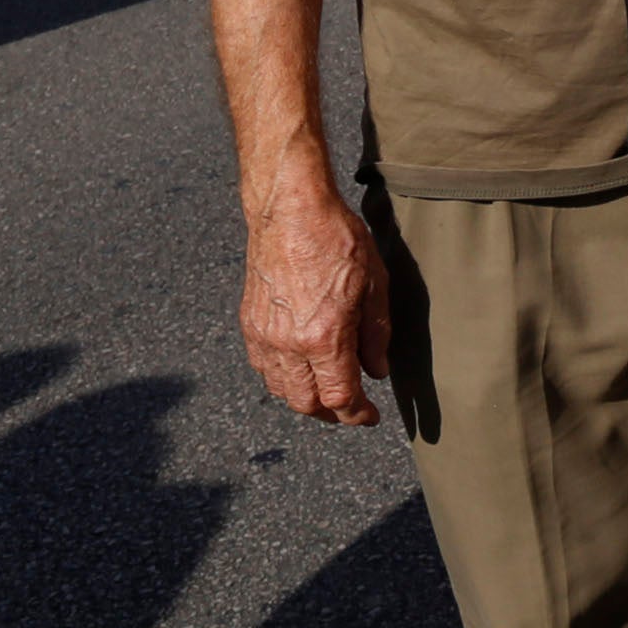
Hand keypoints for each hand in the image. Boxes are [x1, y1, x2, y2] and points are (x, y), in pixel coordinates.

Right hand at [240, 171, 388, 424]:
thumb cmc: (338, 239)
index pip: (340, 398)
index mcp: (324, 338)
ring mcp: (264, 336)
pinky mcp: (249, 324)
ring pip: (281, 390)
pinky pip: (263, 368)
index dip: (357, 415)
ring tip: (328, 391)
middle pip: (306, 403)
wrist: (290, 210)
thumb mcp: (375, 284)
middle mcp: (288, 345)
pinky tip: (300, 368)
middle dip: (332, 413)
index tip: (371, 417)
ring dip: (305, 398)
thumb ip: (376, 335)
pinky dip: (282, 378)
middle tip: (351, 408)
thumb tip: (377, 371)